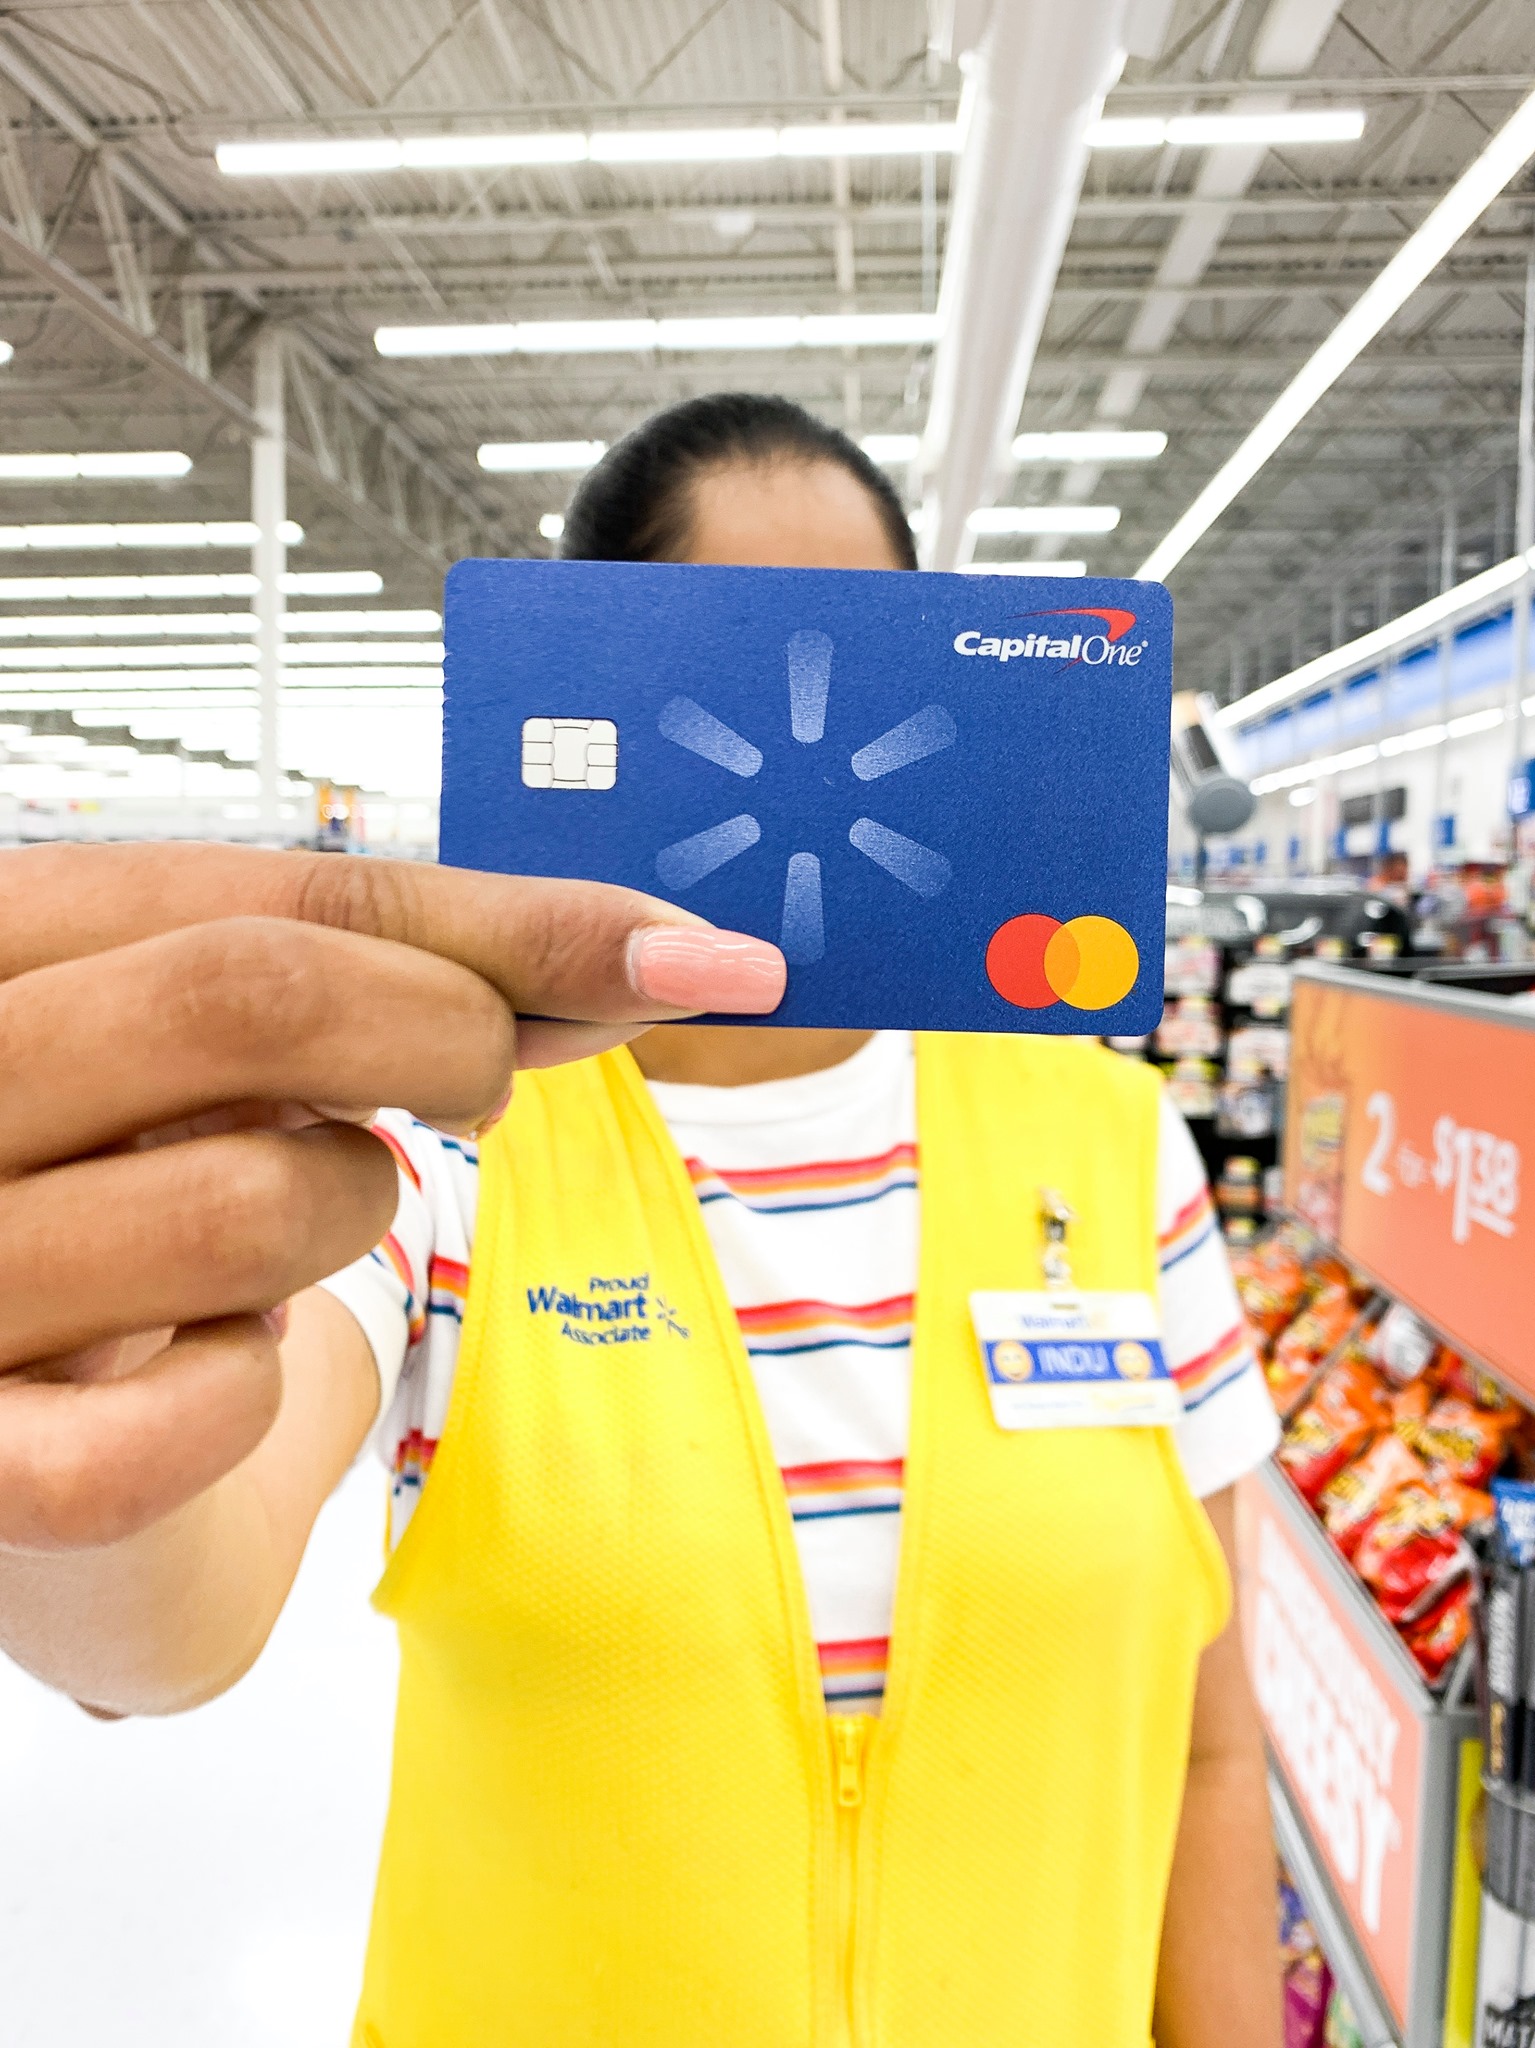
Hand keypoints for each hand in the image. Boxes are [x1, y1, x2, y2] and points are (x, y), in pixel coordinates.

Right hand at [0, 842, 783, 1550]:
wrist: (20, 1428)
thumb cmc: (144, 1181)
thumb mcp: (239, 1042)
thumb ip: (414, 973)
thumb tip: (666, 951)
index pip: (272, 891)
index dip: (504, 923)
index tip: (685, 954)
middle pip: (251, 997)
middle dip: (442, 1037)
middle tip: (481, 1083)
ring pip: (249, 1205)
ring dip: (344, 1215)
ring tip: (299, 1216)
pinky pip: (175, 1428)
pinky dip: (250, 1398)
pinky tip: (225, 1361)